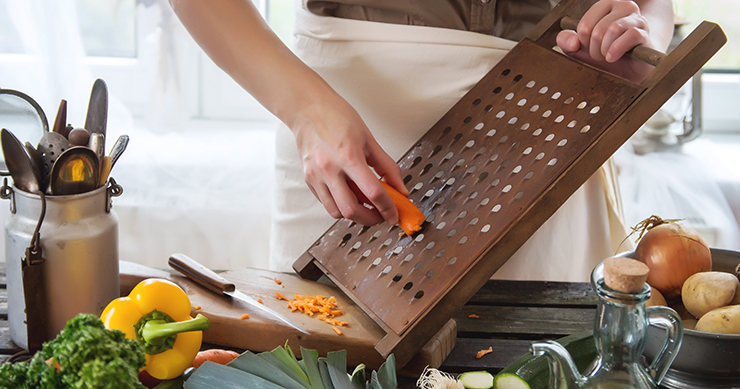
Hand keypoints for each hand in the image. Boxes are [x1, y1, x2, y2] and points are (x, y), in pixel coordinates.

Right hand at [291, 92, 406, 226]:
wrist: (307, 108)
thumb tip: (400, 187)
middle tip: (381, 214)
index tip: (394, 214)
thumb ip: (387, 166)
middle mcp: (330, 169)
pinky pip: (325, 203)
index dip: (387, 207)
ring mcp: (316, 176)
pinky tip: (349, 196)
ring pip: (336, 212)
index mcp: (348, 156)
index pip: (372, 192)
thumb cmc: (336, 117)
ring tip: (365, 205)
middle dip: (371, 218)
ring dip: (354, 214)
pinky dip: (340, 205)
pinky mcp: (308, 179)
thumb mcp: (369, 139)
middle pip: (352, 210)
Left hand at [556, 0, 655, 81]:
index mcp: (605, 6)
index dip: (583, 42)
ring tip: (606, 56)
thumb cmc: (606, 56)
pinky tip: (612, 57)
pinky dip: (617, 49)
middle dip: (594, 49)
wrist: (629, 70)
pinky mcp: (645, 32)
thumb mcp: (580, 50)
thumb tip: (571, 42)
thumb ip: (568, 42)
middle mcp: (623, 7)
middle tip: (598, 55)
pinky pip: (630, 35)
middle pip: (598, 28)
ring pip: (613, 29)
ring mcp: (636, 18)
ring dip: (604, 50)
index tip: (588, 48)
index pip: (585, 23)